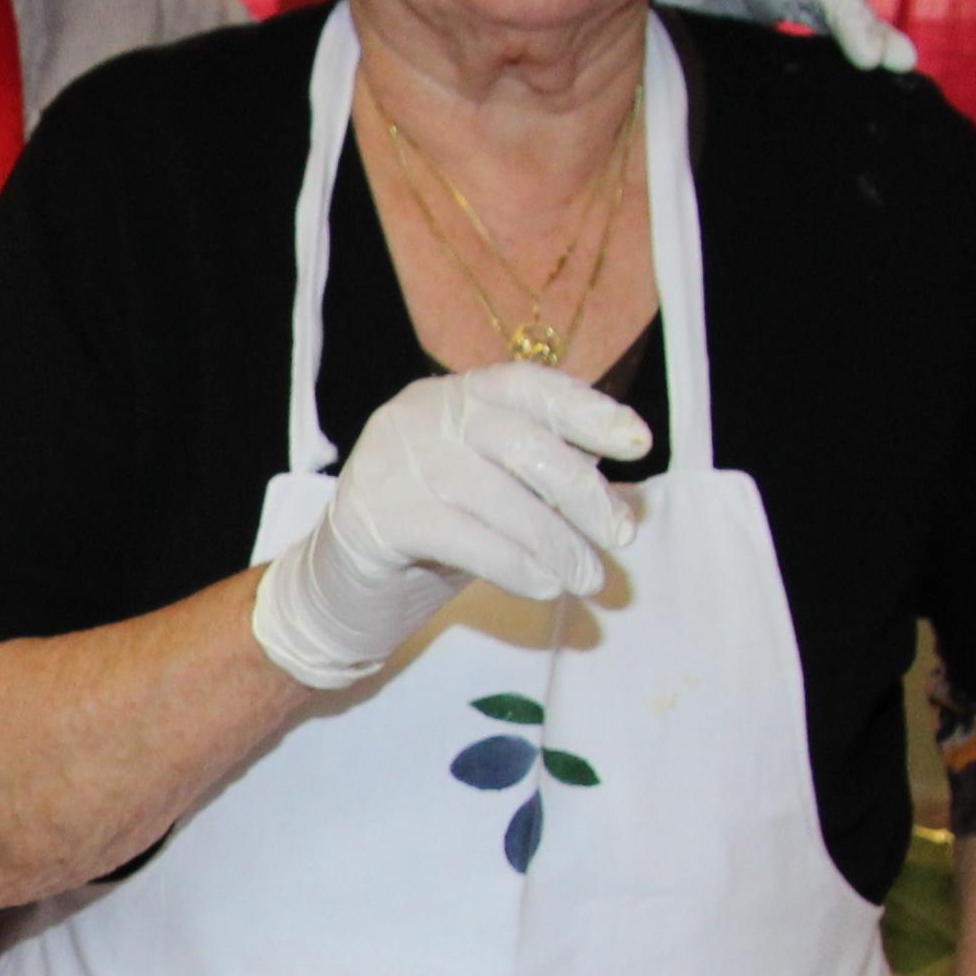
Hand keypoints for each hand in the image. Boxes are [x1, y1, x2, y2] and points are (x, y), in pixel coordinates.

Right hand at [250, 365, 649, 689]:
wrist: (338, 589)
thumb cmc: (430, 536)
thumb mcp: (493, 494)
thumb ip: (542, 481)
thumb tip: (621, 495)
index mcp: (453, 396)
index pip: (527, 386)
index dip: (587, 409)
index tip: (638, 442)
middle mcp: (420, 416)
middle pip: (519, 441)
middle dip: (580, 491)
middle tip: (620, 537)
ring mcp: (392, 462)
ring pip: (496, 495)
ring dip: (555, 542)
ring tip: (587, 579)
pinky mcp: (375, 516)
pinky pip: (463, 537)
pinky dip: (513, 564)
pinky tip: (543, 586)